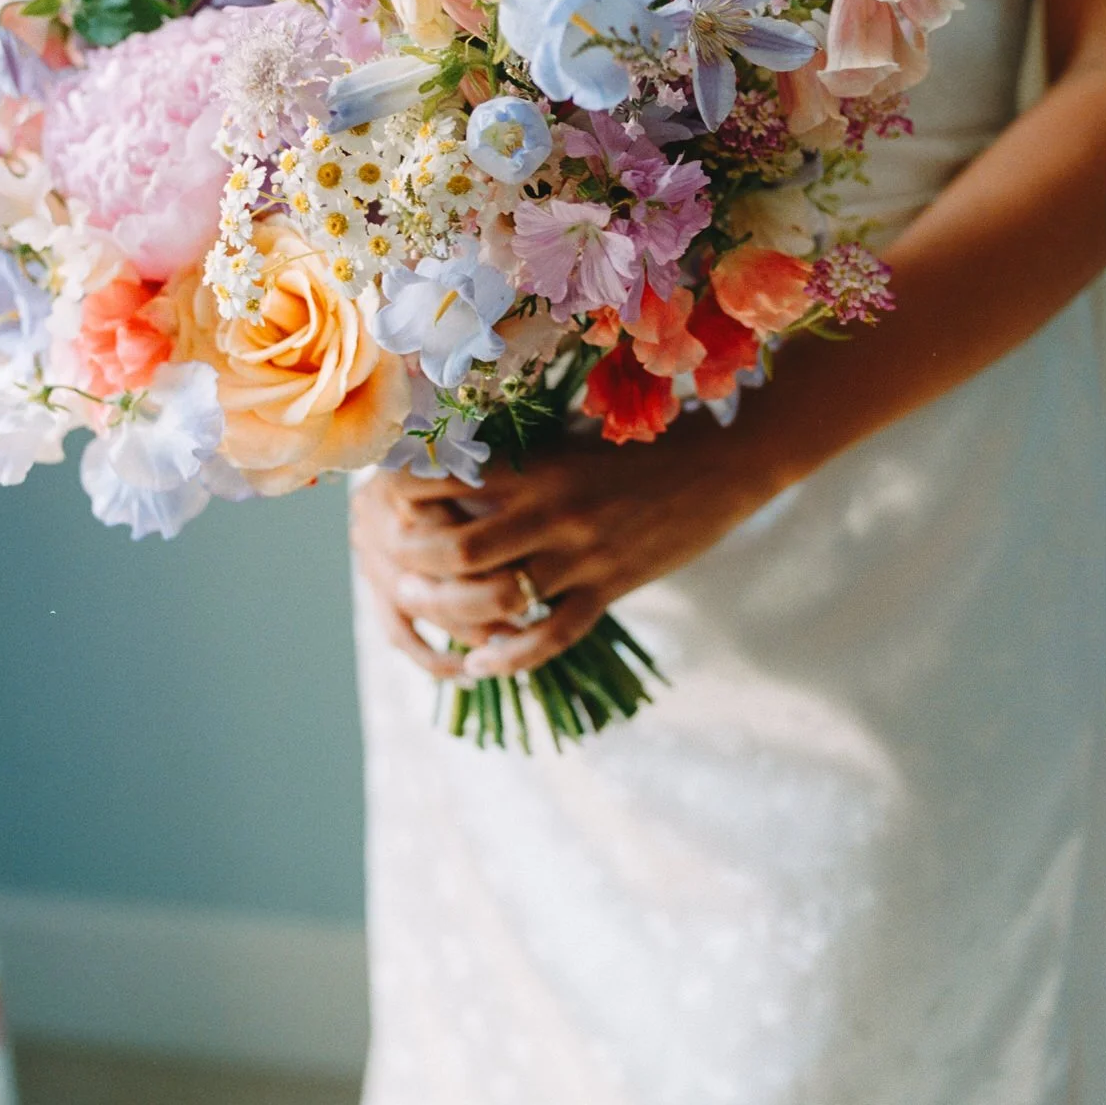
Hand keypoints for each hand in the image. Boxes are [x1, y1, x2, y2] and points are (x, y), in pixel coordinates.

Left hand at [349, 415, 779, 680]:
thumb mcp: (575, 440)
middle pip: (459, 548)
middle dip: (415, 564)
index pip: (452, 482)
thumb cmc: (644, 443)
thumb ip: (521, 459)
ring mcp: (584, 553)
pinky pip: (552, 634)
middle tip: (390, 569)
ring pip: (499, 596)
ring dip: (450, 613)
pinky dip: (510, 655)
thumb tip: (455, 467)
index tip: (382, 503)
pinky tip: (481, 663)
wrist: (723, 463)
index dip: (407, 496)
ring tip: (421, 616)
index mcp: (540, 464)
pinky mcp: (612, 587)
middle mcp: (555, 510)